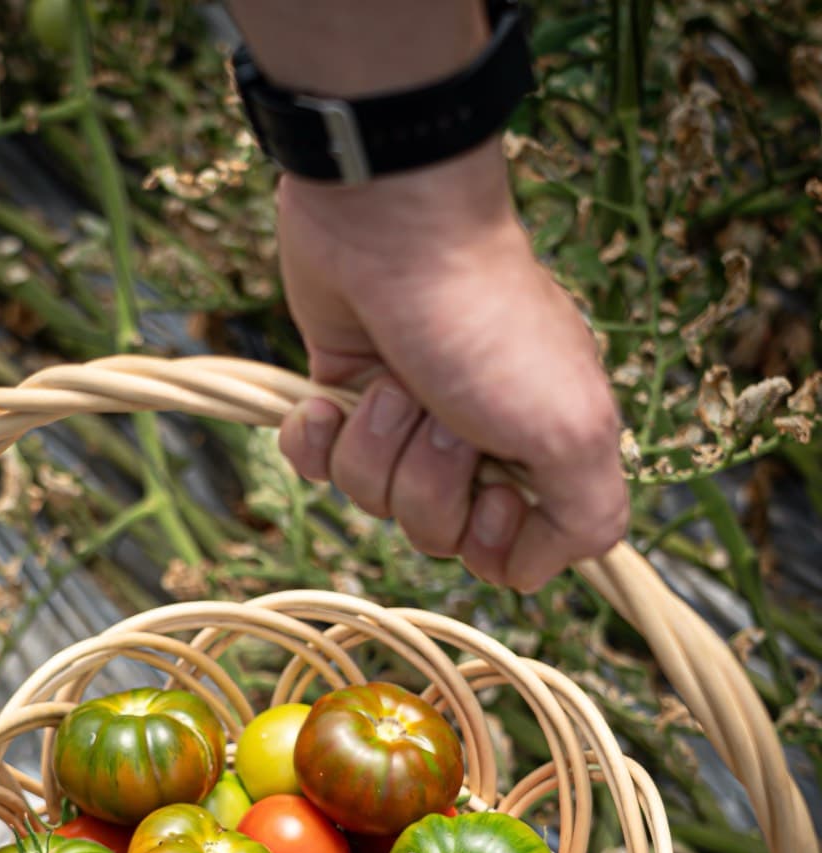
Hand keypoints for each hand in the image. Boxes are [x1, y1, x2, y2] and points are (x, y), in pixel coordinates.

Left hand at [275, 143, 628, 590]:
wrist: (392, 228)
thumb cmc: (486, 326)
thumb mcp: (573, 430)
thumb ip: (585, 518)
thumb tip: (527, 574)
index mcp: (538, 449)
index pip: (506, 553)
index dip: (491, 538)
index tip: (496, 491)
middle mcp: (474, 440)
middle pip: (434, 531)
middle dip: (429, 479)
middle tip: (444, 414)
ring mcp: (404, 419)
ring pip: (372, 499)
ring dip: (376, 444)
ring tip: (393, 384)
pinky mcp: (342, 398)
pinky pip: (317, 467)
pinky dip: (317, 438)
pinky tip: (328, 403)